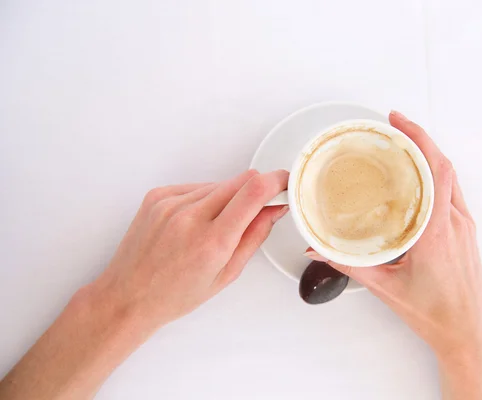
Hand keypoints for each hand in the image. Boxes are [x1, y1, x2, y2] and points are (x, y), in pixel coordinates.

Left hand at [94, 169, 288, 328]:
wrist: (128, 296)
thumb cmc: (175, 294)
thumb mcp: (226, 274)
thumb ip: (254, 236)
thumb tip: (274, 208)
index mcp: (212, 241)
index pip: (254, 192)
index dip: (276, 181)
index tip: (284, 183)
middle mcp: (190, 216)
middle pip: (241, 181)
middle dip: (254, 192)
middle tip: (253, 212)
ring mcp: (170, 203)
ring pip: (219, 184)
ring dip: (227, 199)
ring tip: (213, 228)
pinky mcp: (157, 195)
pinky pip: (196, 187)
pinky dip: (203, 200)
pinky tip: (194, 223)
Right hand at [305, 111, 481, 398]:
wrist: (468, 332)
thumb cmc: (436, 314)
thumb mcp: (386, 288)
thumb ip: (348, 265)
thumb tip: (320, 249)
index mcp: (436, 232)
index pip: (435, 172)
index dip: (419, 140)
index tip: (398, 123)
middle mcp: (455, 223)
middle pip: (443, 165)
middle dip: (420, 138)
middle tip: (395, 124)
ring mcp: (465, 225)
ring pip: (450, 177)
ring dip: (429, 155)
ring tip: (404, 144)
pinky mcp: (466, 232)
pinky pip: (453, 192)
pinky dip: (437, 174)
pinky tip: (419, 176)